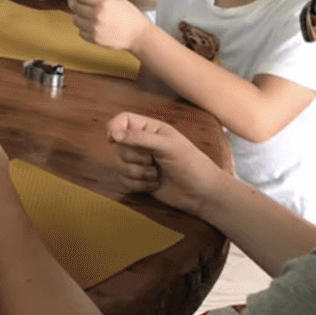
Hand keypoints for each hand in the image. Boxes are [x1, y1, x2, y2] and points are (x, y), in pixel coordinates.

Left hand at [66, 0, 151, 53]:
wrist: (138, 35)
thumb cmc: (130, 15)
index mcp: (103, 2)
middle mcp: (96, 15)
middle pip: (74, 6)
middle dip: (72, 1)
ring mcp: (94, 28)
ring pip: (75, 19)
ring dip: (77, 15)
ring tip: (85, 13)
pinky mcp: (94, 39)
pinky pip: (80, 31)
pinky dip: (83, 27)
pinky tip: (90, 24)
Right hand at [107, 112, 227, 217]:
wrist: (202, 194)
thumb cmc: (191, 164)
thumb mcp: (168, 146)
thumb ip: (140, 138)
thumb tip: (113, 133)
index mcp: (151, 129)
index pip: (123, 120)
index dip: (115, 127)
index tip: (114, 138)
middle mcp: (142, 144)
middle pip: (119, 146)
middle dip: (135, 157)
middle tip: (153, 160)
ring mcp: (140, 163)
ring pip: (119, 164)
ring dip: (138, 173)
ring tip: (156, 175)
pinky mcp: (139, 180)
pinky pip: (124, 180)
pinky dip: (138, 185)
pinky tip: (154, 185)